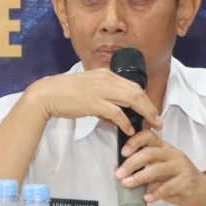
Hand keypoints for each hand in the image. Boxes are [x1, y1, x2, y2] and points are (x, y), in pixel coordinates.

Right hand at [20, 71, 160, 136]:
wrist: (48, 93)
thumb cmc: (66, 93)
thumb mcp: (89, 90)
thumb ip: (104, 100)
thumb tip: (116, 117)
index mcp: (106, 74)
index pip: (133, 85)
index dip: (145, 99)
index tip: (151, 111)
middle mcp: (106, 79)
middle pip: (137, 91)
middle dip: (150, 107)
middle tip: (158, 121)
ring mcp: (101, 90)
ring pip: (131, 99)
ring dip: (145, 114)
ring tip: (152, 126)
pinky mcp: (94, 102)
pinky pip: (117, 113)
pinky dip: (126, 122)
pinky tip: (129, 130)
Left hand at [115, 128, 205, 205]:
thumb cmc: (182, 181)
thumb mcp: (164, 171)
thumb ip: (148, 169)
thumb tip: (123, 173)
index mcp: (167, 149)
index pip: (149, 136)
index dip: (134, 142)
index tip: (123, 152)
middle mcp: (174, 155)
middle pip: (150, 153)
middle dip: (131, 163)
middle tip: (119, 174)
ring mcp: (181, 168)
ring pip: (157, 169)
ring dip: (139, 177)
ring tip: (127, 184)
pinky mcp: (186, 183)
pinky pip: (168, 187)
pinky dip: (155, 193)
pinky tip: (146, 197)